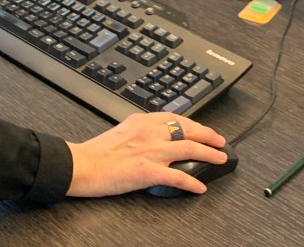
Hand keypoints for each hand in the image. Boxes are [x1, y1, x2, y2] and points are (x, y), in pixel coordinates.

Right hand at [65, 113, 226, 196]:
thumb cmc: (96, 152)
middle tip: (220, 141)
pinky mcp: (148, 171)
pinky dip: (193, 182)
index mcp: (141, 120)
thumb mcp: (121, 130)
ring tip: (220, 158)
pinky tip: (201, 186)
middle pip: (187, 130)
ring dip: (209, 153)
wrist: (82, 164)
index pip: (175, 118)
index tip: (203, 128)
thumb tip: (156, 137)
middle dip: (208, 135)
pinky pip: (178, 176)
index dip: (194, 123)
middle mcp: (149, 132)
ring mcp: (150, 151)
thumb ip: (140, 131)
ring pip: (189, 148)